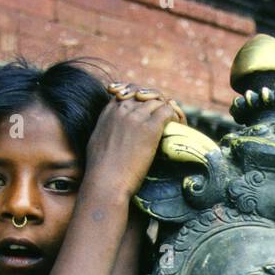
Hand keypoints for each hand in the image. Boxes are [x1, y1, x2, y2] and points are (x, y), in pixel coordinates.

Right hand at [84, 84, 186, 198]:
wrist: (105, 182)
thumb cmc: (100, 171)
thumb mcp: (97, 142)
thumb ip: (107, 130)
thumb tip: (114, 135)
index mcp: (109, 112)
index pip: (128, 92)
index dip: (141, 98)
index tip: (148, 110)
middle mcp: (122, 109)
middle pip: (146, 95)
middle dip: (157, 103)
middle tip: (165, 117)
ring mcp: (136, 117)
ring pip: (158, 101)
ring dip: (168, 110)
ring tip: (174, 123)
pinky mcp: (150, 128)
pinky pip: (168, 111)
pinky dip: (175, 117)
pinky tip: (177, 126)